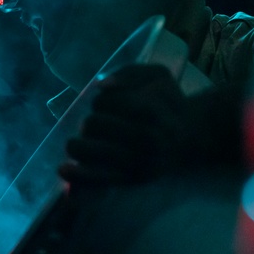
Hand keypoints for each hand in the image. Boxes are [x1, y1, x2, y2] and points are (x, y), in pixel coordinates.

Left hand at [58, 64, 189, 185]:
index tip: (104, 103)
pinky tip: (63, 170)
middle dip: (90, 122)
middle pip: (97, 125)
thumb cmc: (167, 104)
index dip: (101, 101)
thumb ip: (129, 73)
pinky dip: (81, 176)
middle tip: (94, 124)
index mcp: (155, 111)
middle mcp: (149, 139)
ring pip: (94, 152)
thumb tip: (101, 85)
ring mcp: (141, 163)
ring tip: (80, 142)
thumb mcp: (158, 76)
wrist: (189, 138)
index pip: (111, 102)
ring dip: (79, 145)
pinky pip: (102, 179)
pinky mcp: (133, 180)